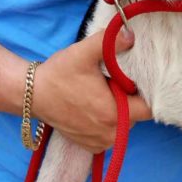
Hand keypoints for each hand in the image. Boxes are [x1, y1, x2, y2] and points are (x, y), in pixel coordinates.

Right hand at [31, 27, 151, 152]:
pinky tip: (93, 105)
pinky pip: (111, 133)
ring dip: (119, 109)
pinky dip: (107, 121)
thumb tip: (131, 36)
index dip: (146, 91)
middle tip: (113, 81)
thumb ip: (110, 42)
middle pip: (137, 115)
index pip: (149, 108)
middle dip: (130, 98)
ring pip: (124, 124)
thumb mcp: (84, 53)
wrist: (32, 95)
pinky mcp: (91, 146)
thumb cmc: (58, 75)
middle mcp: (110, 134)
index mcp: (114, 113)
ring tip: (101, 92)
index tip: (134, 78)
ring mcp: (100, 143)